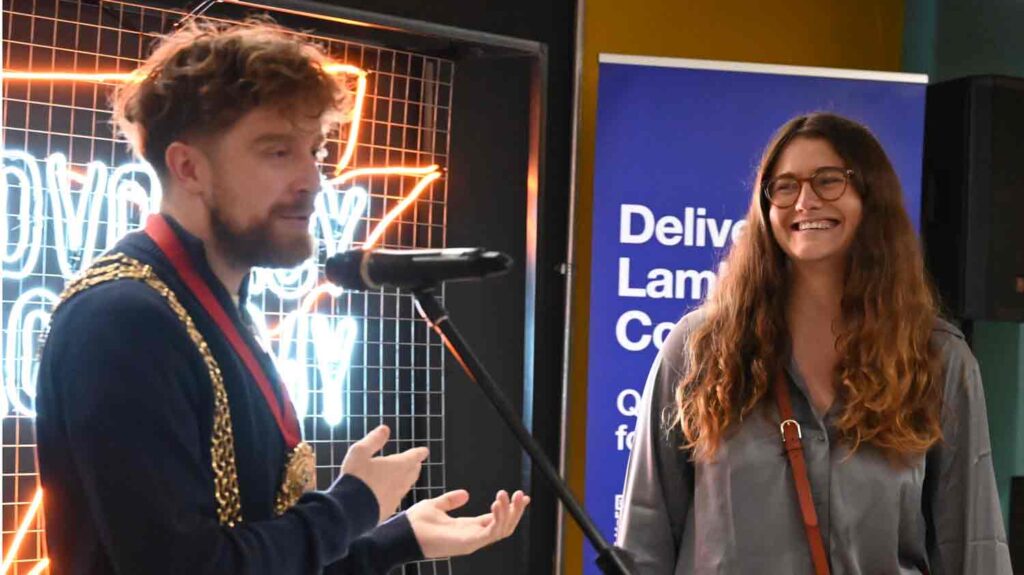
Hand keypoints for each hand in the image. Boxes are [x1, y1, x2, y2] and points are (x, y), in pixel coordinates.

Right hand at [341, 425, 427, 522]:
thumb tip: (385, 429)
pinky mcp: (389, 509)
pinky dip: (397, 491)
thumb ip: (374, 440)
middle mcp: (400, 481)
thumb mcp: (360, 452)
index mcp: (397, 465)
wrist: (351, 510)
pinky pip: (397, 497)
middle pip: (413, 472)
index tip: (425, 451)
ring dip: (408, 479)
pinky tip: (392, 493)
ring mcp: (396, 497)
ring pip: (406, 485)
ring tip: (407, 475)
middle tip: (417, 463)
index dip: (419, 453)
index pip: (413, 456)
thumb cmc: (355, 478)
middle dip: (415, 466)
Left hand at [407, 489, 530, 558]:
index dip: (510, 509)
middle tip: (522, 495)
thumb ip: (451, 500)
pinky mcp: (467, 543)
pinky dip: (497, 518)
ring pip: (501, 530)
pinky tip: (497, 504)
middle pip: (504, 526)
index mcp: (467, 527)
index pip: (496, 520)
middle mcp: (473, 535)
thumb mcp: (436, 506)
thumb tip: (466, 494)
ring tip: (507, 496)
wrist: (402, 533)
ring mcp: (471, 541)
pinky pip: (490, 533)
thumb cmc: (415, 523)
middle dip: (516, 511)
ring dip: (508, 512)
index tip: (521, 496)